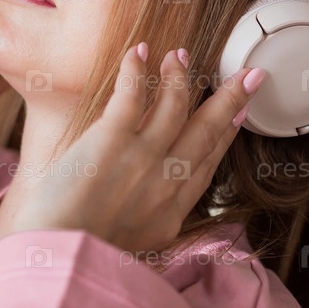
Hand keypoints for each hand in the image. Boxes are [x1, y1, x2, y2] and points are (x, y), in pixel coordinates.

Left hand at [6, 42, 263, 253]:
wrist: (59, 257)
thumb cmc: (84, 251)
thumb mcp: (137, 240)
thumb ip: (153, 214)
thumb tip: (155, 198)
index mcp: (173, 209)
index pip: (207, 162)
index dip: (227, 133)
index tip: (238, 114)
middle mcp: (166, 181)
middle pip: (206, 129)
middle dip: (230, 99)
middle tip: (248, 75)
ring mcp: (143, 158)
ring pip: (174, 105)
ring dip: (180, 75)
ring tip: (179, 55)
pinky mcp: (112, 140)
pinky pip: (132, 94)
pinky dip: (138, 69)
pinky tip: (140, 51)